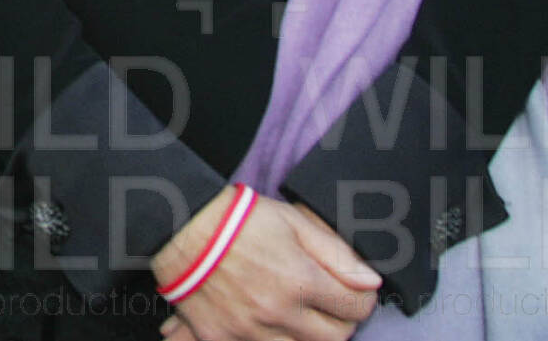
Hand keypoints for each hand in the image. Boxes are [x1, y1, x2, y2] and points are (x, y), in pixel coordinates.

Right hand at [154, 191, 378, 340]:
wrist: (177, 226)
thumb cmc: (234, 219)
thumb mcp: (291, 221)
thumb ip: (335, 253)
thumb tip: (370, 281)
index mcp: (299, 280)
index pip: (356, 308)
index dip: (361, 299)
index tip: (354, 293)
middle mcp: (278, 312)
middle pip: (334, 339)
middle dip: (339, 322)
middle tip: (328, 305)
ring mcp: (249, 330)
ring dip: (305, 334)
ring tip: (295, 312)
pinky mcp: (221, 338)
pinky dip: (267, 340)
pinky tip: (265, 323)